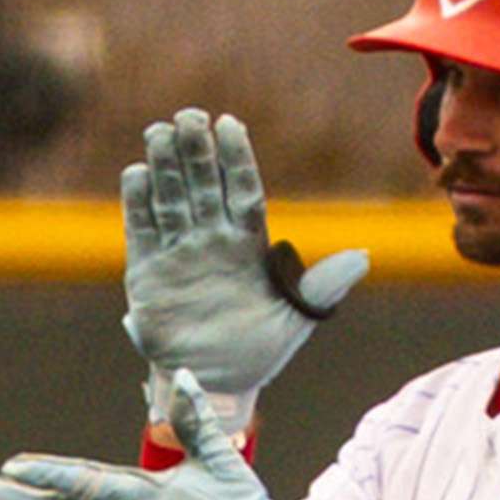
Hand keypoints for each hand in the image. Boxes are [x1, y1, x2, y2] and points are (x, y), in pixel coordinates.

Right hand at [121, 109, 367, 428]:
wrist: (218, 384)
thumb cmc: (261, 349)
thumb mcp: (298, 318)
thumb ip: (323, 286)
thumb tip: (363, 258)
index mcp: (249, 244)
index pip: (242, 191)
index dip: (236, 158)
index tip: (230, 124)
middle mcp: (212, 240)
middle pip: (203, 186)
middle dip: (196, 152)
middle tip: (189, 116)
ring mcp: (179, 254)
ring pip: (171, 200)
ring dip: (165, 167)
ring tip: (159, 131)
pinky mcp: (147, 274)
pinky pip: (142, 232)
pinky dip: (138, 204)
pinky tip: (137, 173)